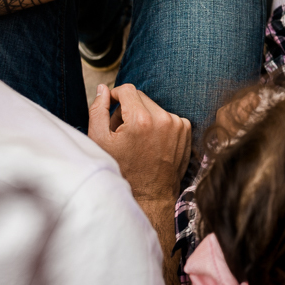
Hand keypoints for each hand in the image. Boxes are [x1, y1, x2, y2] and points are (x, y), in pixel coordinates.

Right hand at [88, 83, 190, 201]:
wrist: (150, 195)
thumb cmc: (122, 171)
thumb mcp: (99, 141)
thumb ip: (98, 110)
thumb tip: (103, 88)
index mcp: (142, 120)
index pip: (127, 90)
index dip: (115, 96)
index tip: (111, 107)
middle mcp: (164, 119)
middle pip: (140, 97)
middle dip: (128, 109)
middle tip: (121, 130)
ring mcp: (178, 124)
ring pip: (154, 107)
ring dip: (143, 116)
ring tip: (137, 140)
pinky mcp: (186, 131)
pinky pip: (167, 117)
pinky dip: (158, 124)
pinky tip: (151, 143)